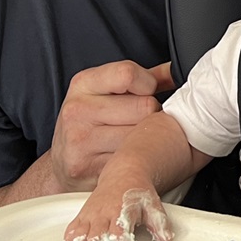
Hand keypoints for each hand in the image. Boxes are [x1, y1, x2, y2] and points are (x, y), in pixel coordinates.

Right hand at [50, 61, 172, 191]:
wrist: (63, 163)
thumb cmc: (91, 123)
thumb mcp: (107, 92)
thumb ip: (144, 78)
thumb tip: (177, 71)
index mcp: (84, 83)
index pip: (128, 74)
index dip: (148, 84)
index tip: (147, 92)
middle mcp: (78, 110)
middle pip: (144, 107)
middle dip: (151, 115)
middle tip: (140, 122)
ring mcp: (80, 140)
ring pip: (141, 136)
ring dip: (147, 140)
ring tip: (134, 139)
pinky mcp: (86, 168)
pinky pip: (132, 160)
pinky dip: (137, 161)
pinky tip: (126, 157)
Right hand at [63, 183, 173, 240]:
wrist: (123, 173)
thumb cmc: (136, 192)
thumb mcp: (152, 204)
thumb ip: (158, 222)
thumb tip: (165, 238)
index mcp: (120, 210)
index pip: (119, 232)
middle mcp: (102, 213)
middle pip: (96, 238)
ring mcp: (90, 215)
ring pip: (78, 236)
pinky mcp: (81, 216)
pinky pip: (71, 231)